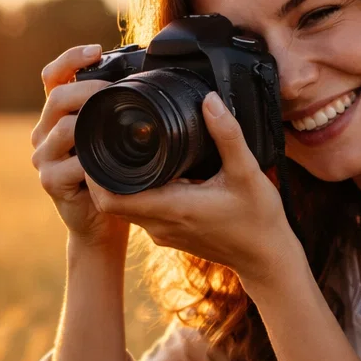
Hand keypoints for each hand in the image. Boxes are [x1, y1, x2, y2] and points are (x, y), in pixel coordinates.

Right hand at [30, 44, 129, 247]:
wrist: (101, 223)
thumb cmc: (111, 176)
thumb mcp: (110, 137)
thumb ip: (112, 111)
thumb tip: (143, 77)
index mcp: (57, 115)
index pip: (52, 76)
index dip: (71, 59)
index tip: (96, 51)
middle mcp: (43, 132)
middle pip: (57, 97)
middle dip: (89, 89)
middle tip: (117, 91)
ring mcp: (43, 158)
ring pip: (63, 127)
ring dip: (92, 122)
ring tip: (118, 124)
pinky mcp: (50, 182)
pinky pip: (72, 164)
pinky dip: (93, 161)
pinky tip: (110, 162)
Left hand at [88, 92, 300, 284]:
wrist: (266, 259)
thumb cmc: (259, 219)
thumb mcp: (247, 172)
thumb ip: (227, 135)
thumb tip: (209, 100)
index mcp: (172, 208)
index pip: (110, 198)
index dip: (94, 176)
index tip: (96, 147)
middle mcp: (160, 224)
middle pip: (110, 201)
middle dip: (101, 173)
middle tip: (105, 140)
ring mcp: (163, 232)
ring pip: (124, 207)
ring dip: (119, 183)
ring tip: (123, 150)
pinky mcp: (170, 234)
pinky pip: (140, 212)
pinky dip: (137, 192)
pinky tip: (150, 171)